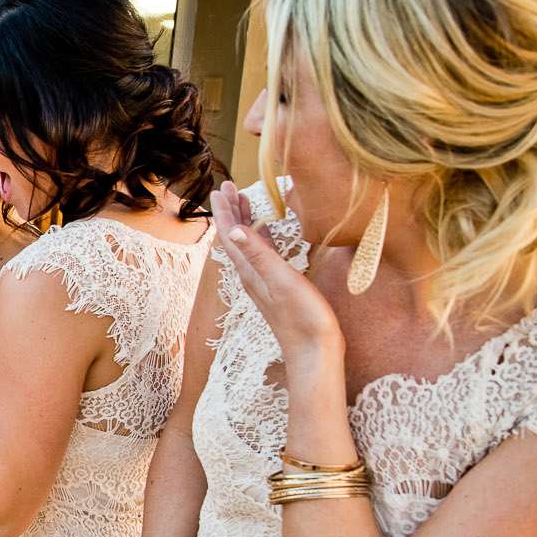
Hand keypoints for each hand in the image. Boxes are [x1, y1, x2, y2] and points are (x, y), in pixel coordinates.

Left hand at [209, 181, 343, 365]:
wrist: (314, 351)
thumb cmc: (303, 317)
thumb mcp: (281, 281)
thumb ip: (259, 255)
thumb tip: (234, 229)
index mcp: (250, 270)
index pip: (231, 234)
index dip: (226, 210)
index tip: (222, 187)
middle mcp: (252, 274)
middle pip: (235, 236)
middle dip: (231, 210)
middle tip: (228, 186)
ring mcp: (265, 280)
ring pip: (249, 244)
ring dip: (244, 221)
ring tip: (243, 200)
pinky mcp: (279, 286)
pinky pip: (265, 254)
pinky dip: (262, 237)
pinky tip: (267, 232)